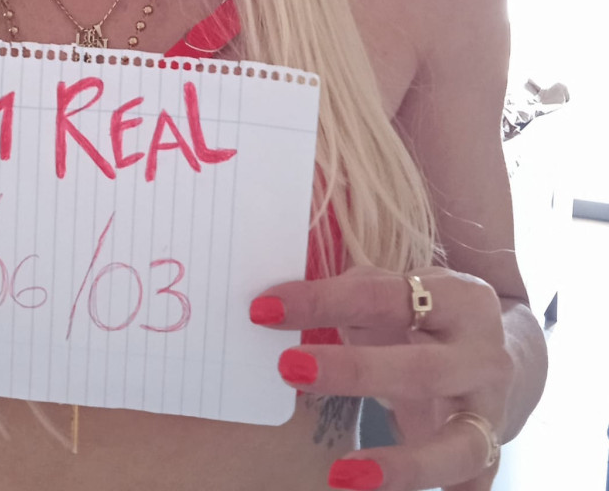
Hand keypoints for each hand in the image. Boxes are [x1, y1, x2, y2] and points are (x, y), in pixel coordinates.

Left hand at [250, 266, 513, 490]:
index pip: (383, 295)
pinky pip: (469, 484)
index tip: (265, 309)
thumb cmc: (425, 317)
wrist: (500, 353)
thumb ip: (349, 294)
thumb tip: (279, 303)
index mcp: (458, 298)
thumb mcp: (396, 293)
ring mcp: (491, 411)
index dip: (323, 300)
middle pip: (422, 368)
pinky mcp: (491, 455)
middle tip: (289, 368)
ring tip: (342, 474)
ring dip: (402, 464)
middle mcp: (483, 356)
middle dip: (355, 371)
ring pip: (458, 444)